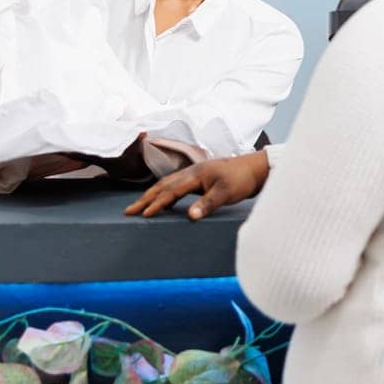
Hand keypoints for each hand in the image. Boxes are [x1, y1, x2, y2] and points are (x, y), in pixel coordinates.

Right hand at [124, 152, 269, 220]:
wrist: (255, 168)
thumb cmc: (241, 179)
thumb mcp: (225, 193)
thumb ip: (207, 204)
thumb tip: (190, 216)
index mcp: (195, 174)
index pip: (171, 191)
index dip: (157, 204)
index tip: (143, 215)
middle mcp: (191, 172)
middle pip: (163, 185)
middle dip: (145, 199)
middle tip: (129, 211)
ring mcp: (195, 173)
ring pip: (167, 183)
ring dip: (152, 194)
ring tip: (139, 205)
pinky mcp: (199, 177)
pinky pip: (175, 184)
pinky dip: (164, 192)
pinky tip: (163, 199)